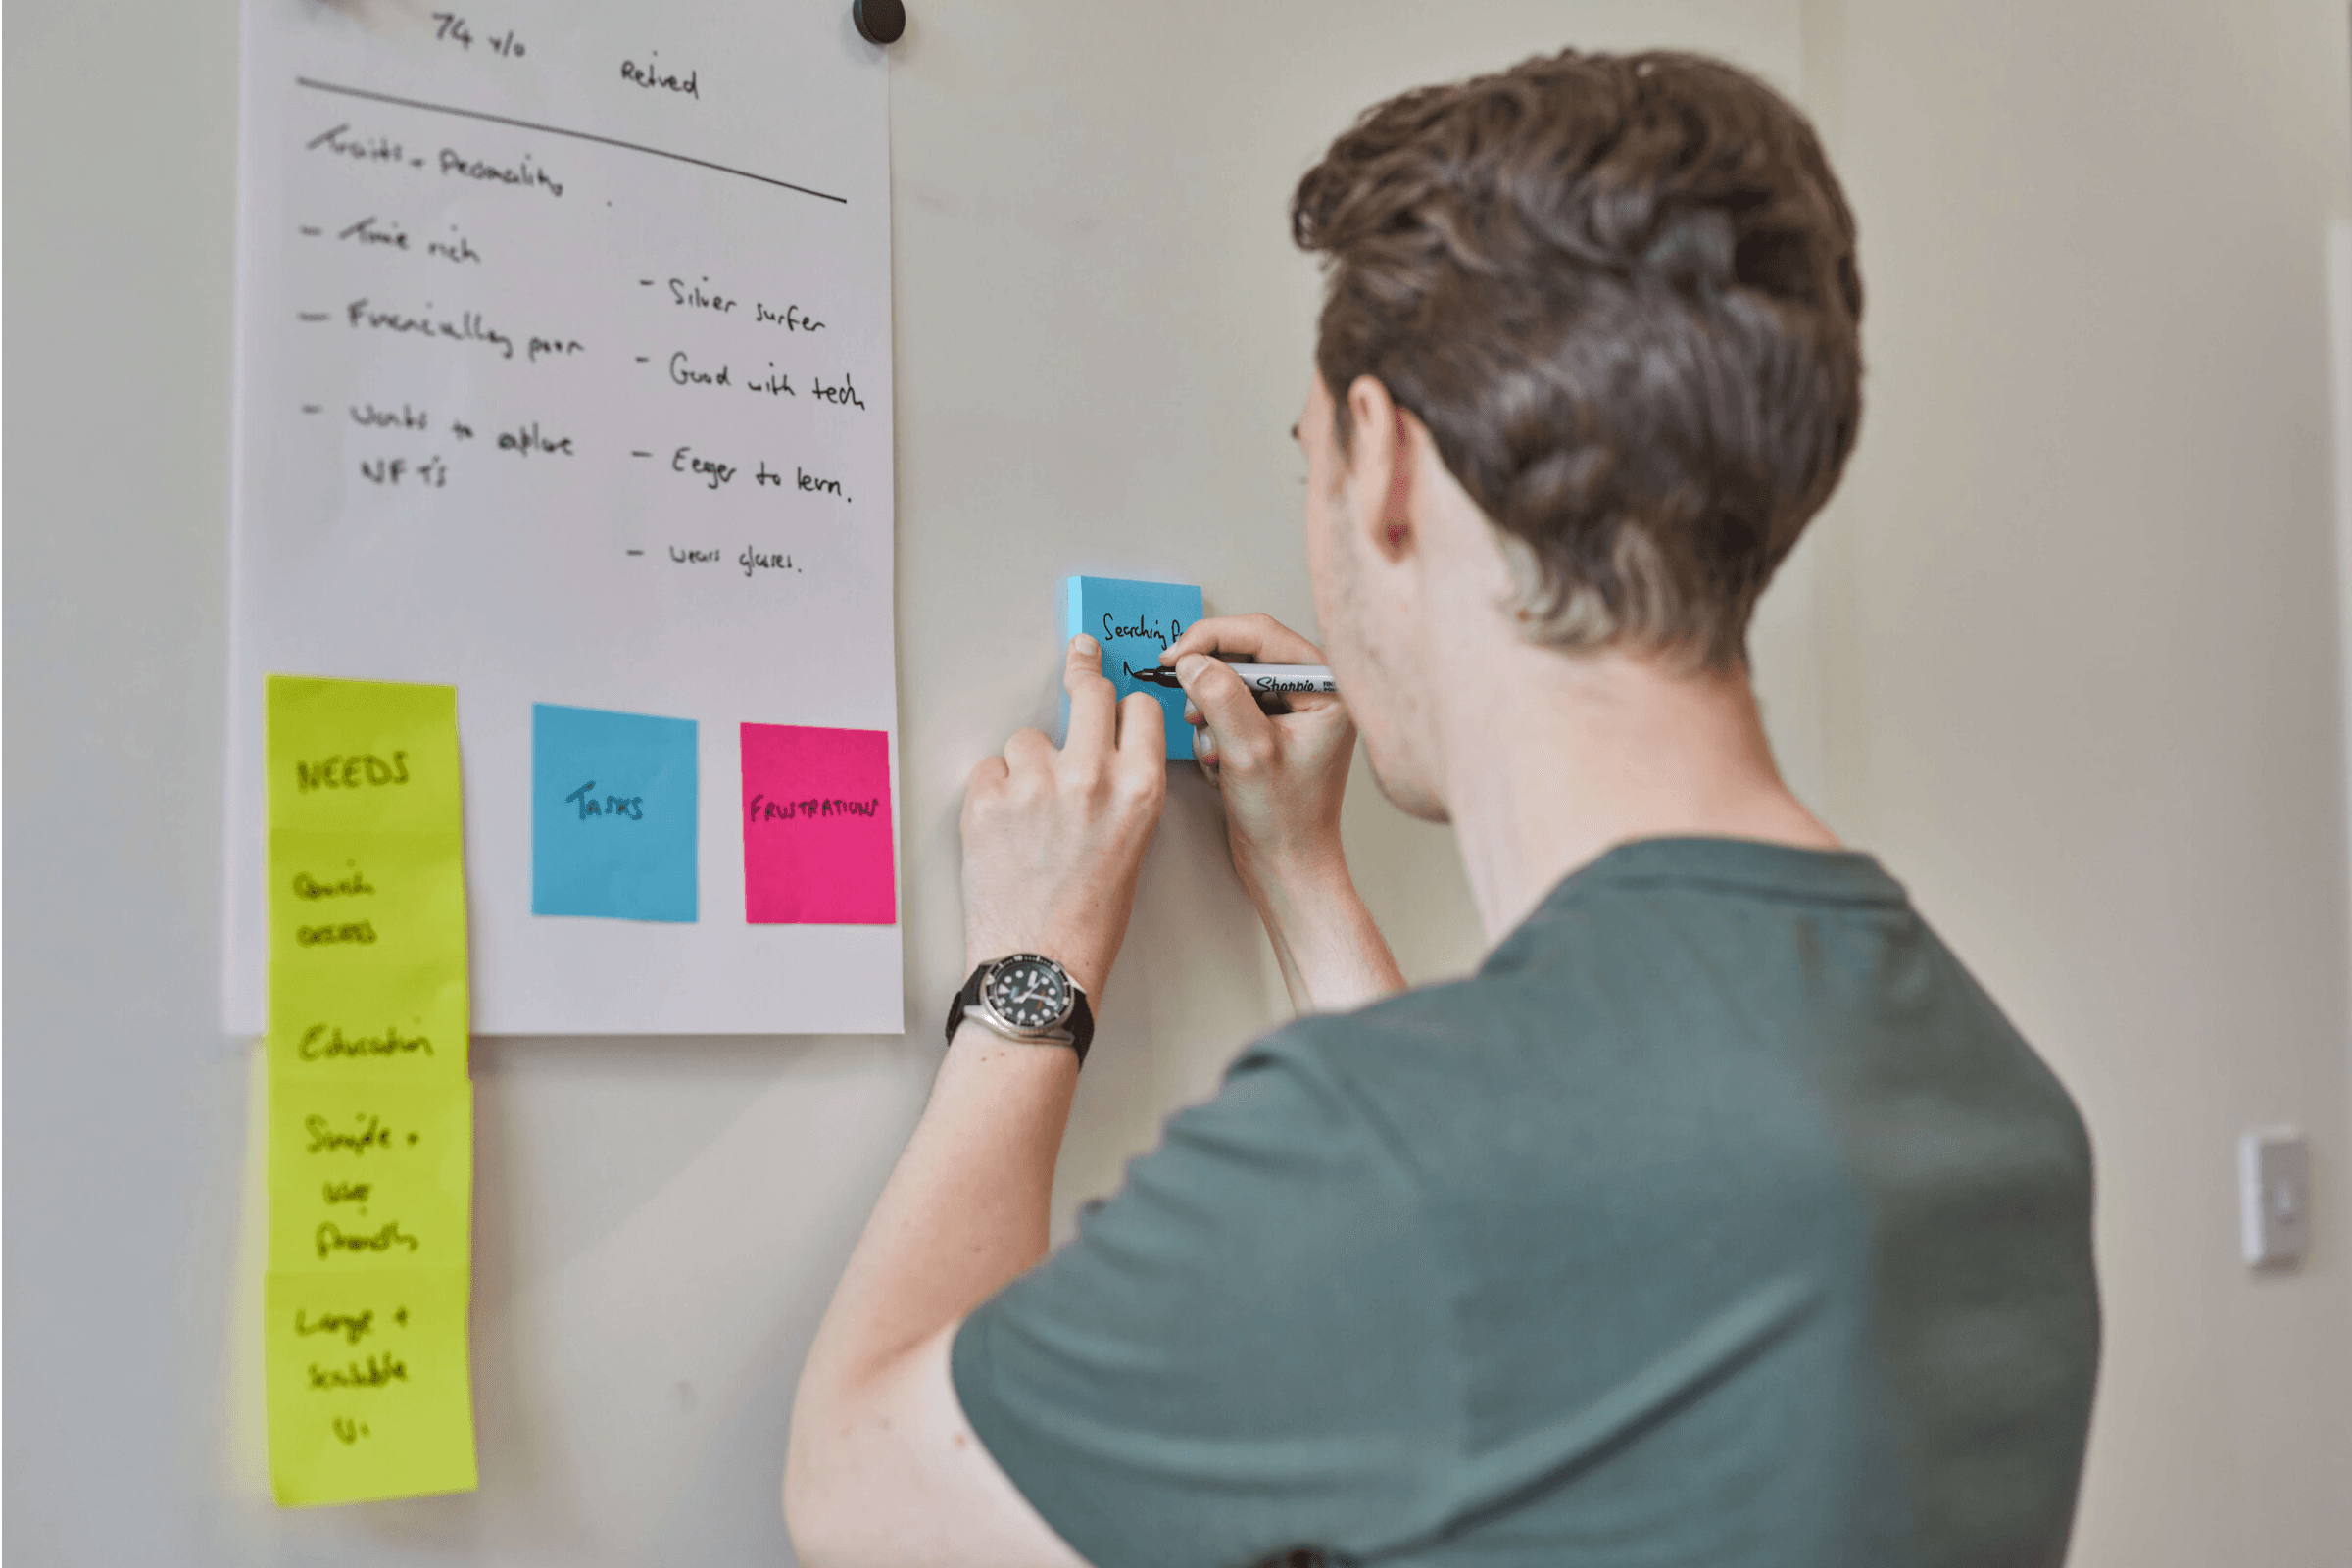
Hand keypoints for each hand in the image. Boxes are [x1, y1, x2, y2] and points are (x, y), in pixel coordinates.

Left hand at [960, 635, 1168, 1001]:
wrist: (1040, 965)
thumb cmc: (1090, 917)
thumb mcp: (1133, 842)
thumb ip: (1122, 787)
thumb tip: (1099, 744)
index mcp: (1140, 790)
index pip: (1138, 708)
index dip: (1124, 706)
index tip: (1113, 693)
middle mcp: (1092, 777)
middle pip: (1088, 692)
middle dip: (1082, 677)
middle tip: (1078, 661)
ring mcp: (1035, 784)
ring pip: (1028, 736)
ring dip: (1028, 762)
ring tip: (1030, 814)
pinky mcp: (987, 799)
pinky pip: (989, 769)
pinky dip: (993, 792)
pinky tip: (1004, 829)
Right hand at [1165, 615, 1404, 1012]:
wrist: (1286, 867)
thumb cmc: (1284, 820)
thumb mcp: (1247, 752)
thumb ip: (1219, 697)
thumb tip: (1192, 660)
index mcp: (1326, 688)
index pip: (1262, 634)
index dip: (1211, 639)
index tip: (1175, 657)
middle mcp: (1314, 692)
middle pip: (1245, 654)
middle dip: (1210, 683)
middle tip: (1187, 704)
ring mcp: (1293, 710)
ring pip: (1232, 681)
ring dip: (1210, 713)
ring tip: (1214, 752)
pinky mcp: (1273, 728)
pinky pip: (1230, 707)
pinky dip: (1215, 732)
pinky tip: (1221, 764)